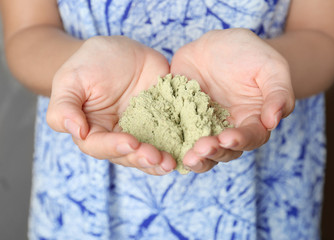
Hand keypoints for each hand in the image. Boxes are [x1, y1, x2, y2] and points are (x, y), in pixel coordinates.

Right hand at [47, 36, 175, 174]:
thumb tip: (75, 131)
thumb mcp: (71, 79)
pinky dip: (179, 144)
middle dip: (143, 158)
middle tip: (158, 158)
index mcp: (94, 131)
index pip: (100, 146)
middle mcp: (119, 136)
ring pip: (151, 152)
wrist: (121, 52)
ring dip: (162, 160)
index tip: (130, 142)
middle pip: (129, 155)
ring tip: (173, 161)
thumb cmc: (90, 63)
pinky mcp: (164, 121)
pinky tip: (188, 149)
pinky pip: (171, 136)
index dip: (114, 147)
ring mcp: (143, 131)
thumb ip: (65, 106)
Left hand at [171, 28, 294, 172]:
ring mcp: (204, 126)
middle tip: (202, 149)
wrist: (215, 45)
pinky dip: (174, 144)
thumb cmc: (249, 53)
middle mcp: (228, 129)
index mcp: (253, 120)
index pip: (251, 138)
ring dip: (196, 157)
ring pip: (202, 151)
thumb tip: (274, 120)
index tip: (228, 138)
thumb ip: (277, 92)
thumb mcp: (270, 66)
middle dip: (214, 152)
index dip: (240, 140)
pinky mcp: (182, 119)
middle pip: (225, 151)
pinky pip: (178, 135)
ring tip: (187, 157)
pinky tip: (167, 148)